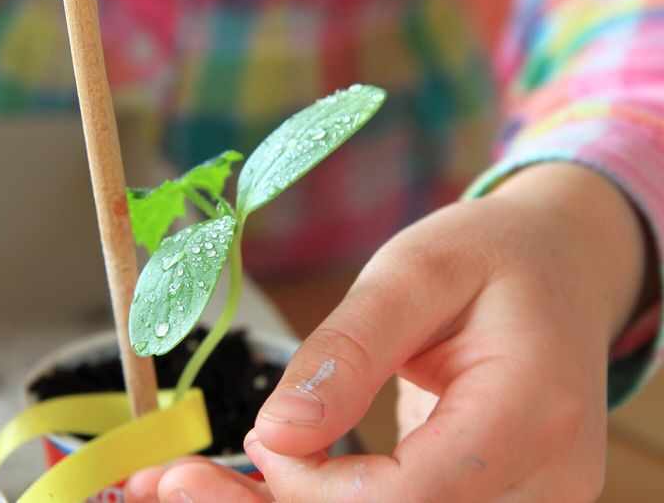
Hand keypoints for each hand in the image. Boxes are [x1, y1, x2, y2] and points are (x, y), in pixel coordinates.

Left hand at [126, 163, 646, 500]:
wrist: (560, 272)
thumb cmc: (492, 257)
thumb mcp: (416, 269)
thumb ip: (350, 348)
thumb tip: (280, 431)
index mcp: (531, 410)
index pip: (414, 494)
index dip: (318, 486)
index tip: (262, 435)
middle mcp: (543, 481)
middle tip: (176, 482)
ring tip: (197, 485)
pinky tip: (258, 486)